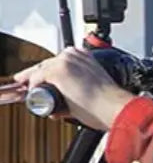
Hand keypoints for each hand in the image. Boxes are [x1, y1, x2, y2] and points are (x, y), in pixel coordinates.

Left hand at [13, 47, 134, 129]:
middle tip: (28, 88)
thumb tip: (64, 100)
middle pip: (45, 65)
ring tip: (33, 97)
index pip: (58, 63)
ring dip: (35, 85)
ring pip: (39, 71)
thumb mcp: (94, 89)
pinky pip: (35, 80)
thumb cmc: (110, 104)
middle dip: (36, 77)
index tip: (40, 81)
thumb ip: (79, 88)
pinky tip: (37, 100)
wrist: (115, 107)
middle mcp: (74, 55)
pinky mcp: (57, 72)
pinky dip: (34, 91)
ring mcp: (64, 62)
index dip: (47, 74)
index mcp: (85, 56)